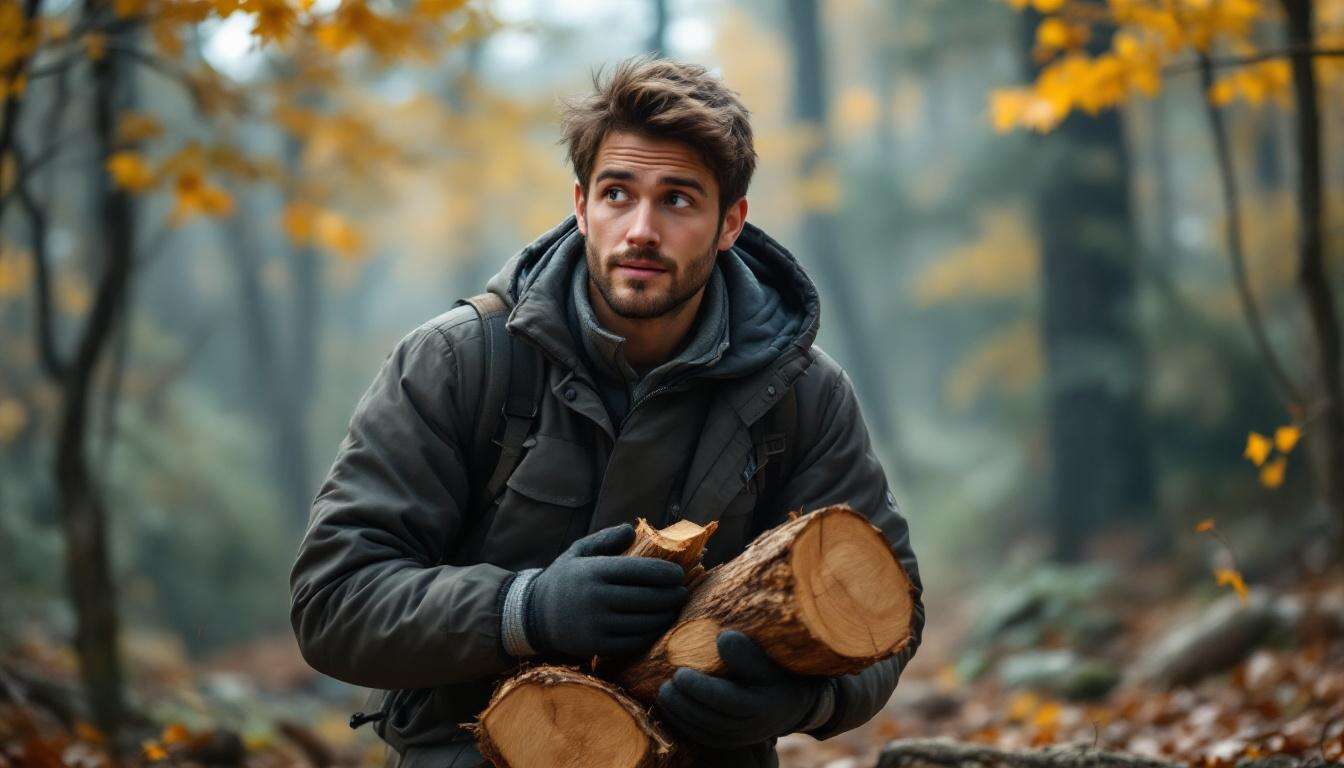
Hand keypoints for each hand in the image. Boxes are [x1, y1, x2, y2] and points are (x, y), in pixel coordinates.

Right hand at [526, 523, 688, 658]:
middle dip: (670, 596)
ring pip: (643, 622)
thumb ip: (605, 539)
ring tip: (673, 608)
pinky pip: (633, 642)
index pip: (638, 571)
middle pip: (646, 598)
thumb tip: (631, 529)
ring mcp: (595, 625)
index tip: (678, 573)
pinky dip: (650, 634)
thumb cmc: (565, 578)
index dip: (663, 573)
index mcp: (593, 571)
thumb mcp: (579, 551)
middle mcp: (594, 598)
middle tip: (682, 592)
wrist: (534, 615)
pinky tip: (657, 625)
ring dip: (664, 616)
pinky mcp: (596, 646)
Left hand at [655, 630, 830, 748]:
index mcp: (761, 706)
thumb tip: (721, 638)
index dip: (699, 688)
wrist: (791, 702)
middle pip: (710, 718)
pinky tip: (671, 708)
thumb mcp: (767, 661)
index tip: (679, 673)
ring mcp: (740, 738)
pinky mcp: (730, 741)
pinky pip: (703, 737)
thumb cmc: (775, 674)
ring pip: (704, 730)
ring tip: (663, 694)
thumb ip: (746, 652)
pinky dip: (684, 724)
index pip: (725, 700)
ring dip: (680, 714)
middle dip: (683, 703)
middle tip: (665, 685)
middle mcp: (750, 728)